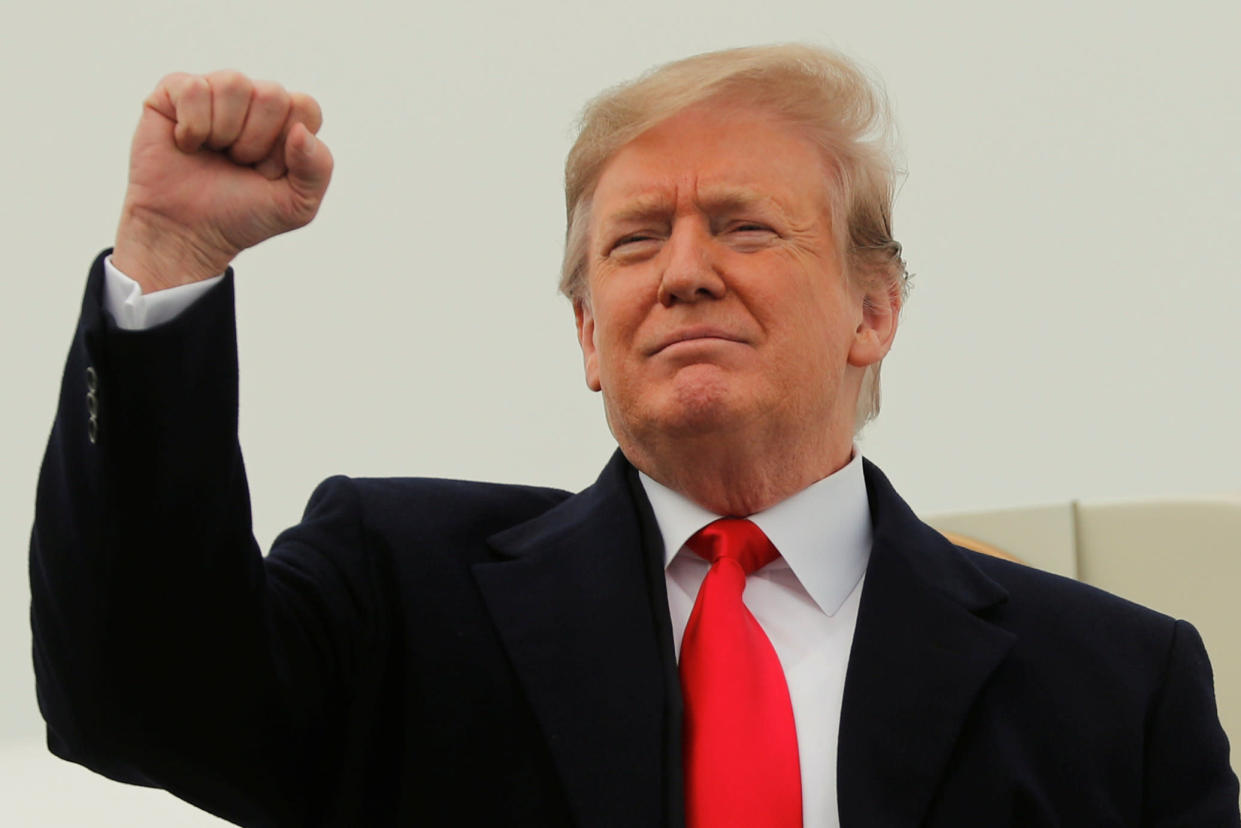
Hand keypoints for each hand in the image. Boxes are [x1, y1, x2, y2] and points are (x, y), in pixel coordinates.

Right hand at [112, 71, 333, 291]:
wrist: (186, 232)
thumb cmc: (242, 215)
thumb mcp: (297, 205)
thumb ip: (318, 168)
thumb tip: (300, 131)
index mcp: (287, 121)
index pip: (305, 107)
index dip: (286, 147)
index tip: (267, 173)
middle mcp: (253, 100)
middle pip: (272, 95)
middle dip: (255, 141)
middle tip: (238, 164)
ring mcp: (215, 92)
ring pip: (234, 84)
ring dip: (224, 132)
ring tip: (213, 153)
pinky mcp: (175, 91)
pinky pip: (194, 88)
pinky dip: (192, 126)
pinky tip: (186, 145)